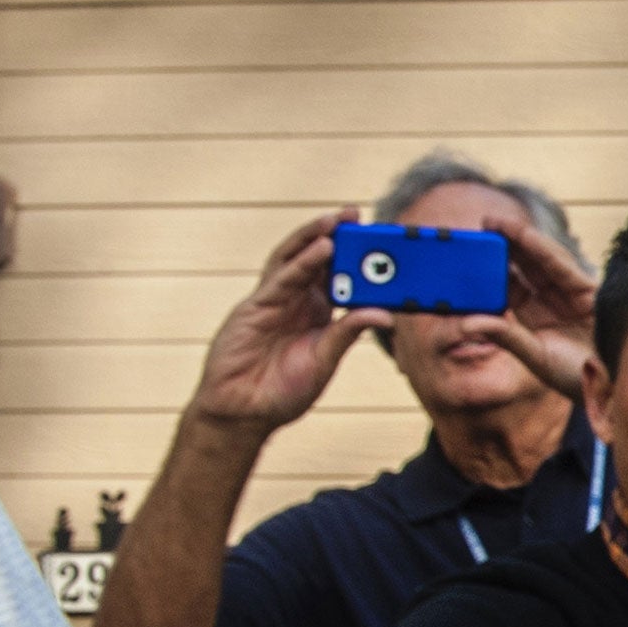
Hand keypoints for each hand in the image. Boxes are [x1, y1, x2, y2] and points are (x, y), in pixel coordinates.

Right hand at [189, 211, 389, 435]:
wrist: (242, 412)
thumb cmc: (282, 391)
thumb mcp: (324, 361)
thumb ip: (348, 335)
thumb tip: (386, 315)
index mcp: (316, 314)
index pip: (339, 278)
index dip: (356, 259)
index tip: (380, 242)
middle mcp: (296, 301)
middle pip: (317, 260)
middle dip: (336, 235)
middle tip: (358, 214)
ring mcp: (274, 300)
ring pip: (296, 259)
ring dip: (317, 236)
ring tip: (339, 219)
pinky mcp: (256, 306)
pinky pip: (282, 278)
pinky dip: (302, 262)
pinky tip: (322, 248)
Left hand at [457, 221, 598, 400]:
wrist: (613, 391)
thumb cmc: (576, 379)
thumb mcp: (534, 356)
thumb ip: (505, 336)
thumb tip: (465, 323)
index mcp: (536, 317)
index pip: (510, 285)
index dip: (491, 268)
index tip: (470, 254)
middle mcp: (552, 301)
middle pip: (525, 266)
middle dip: (505, 245)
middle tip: (482, 224)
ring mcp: (571, 294)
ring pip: (542, 260)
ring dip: (521, 239)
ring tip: (496, 223)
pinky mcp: (589, 292)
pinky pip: (563, 266)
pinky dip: (544, 250)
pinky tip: (525, 236)